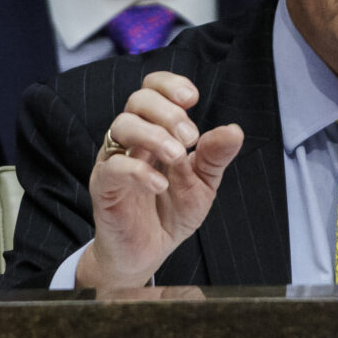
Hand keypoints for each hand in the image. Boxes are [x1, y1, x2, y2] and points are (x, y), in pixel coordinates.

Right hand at [76, 71, 242, 288]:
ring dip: (154, 135)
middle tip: (191, 137)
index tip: (192, 98)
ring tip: (177, 156)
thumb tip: (234, 130)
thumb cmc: (171, 213)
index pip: (152, 89)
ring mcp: (114, 161)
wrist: (147, 253)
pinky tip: (160, 184)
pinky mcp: (103, 187)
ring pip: (121, 125)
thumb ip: (215, 157)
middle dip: (168, 111)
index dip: (169, 85)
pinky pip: (113, 168)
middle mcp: (132, 140)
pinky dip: (139, 171)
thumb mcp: (203, 184)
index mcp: (155, 130)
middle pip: (138, 100)